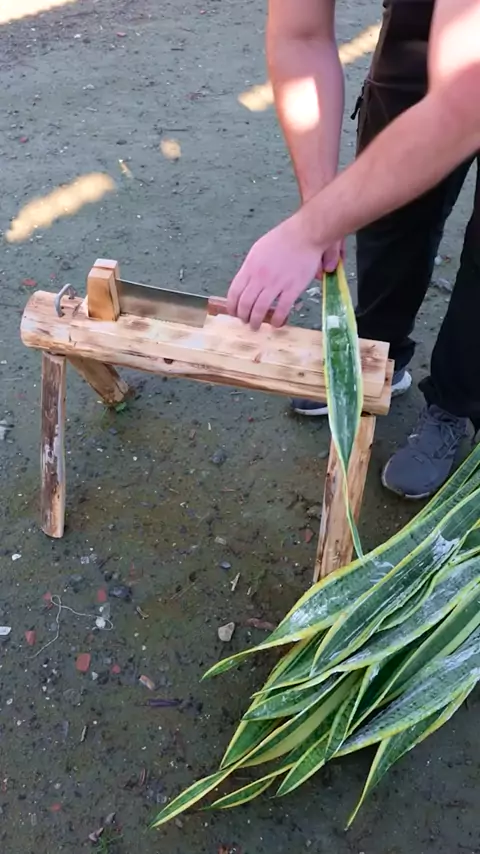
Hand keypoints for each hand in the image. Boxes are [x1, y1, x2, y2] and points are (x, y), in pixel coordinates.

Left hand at [227, 211, 325, 329]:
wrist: (305, 234)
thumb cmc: (283, 238)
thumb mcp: (259, 249)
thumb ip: (251, 267)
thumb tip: (247, 282)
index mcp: (250, 267)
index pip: (235, 292)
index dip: (232, 306)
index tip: (234, 312)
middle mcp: (260, 277)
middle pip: (245, 304)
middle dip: (243, 316)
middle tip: (245, 321)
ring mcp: (276, 284)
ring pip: (260, 309)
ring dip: (255, 321)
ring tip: (256, 326)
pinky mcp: (292, 289)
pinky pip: (281, 310)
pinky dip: (276, 320)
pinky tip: (275, 323)